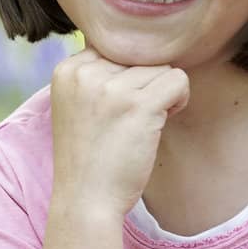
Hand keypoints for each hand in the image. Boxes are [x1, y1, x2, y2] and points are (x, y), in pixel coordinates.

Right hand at [49, 47, 189, 215]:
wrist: (85, 200)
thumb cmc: (88, 160)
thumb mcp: (78, 108)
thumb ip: (96, 78)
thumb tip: (136, 52)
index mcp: (67, 70)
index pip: (114, 48)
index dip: (126, 76)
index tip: (120, 108)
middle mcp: (85, 73)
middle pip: (139, 56)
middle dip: (145, 85)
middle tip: (135, 119)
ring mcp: (112, 88)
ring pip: (160, 67)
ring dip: (164, 93)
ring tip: (148, 122)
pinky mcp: (139, 105)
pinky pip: (178, 80)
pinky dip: (180, 99)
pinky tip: (165, 120)